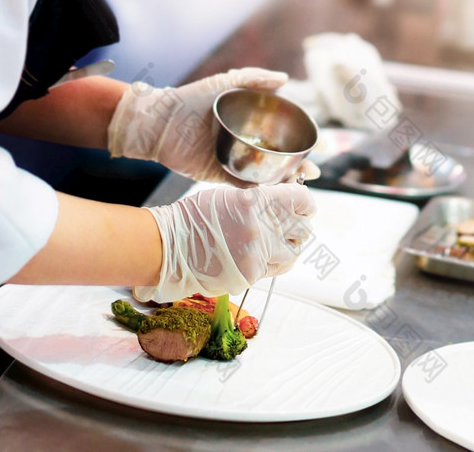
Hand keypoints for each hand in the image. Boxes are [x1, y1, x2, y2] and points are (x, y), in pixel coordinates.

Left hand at [108, 68, 318, 184]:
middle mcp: (245, 143)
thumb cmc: (189, 98)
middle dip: (299, 166)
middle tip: (311, 172)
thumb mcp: (223, 82)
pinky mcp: (219, 175)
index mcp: (250, 122)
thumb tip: (286, 79)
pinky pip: (243, 185)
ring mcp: (234, 160)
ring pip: (265, 174)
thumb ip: (253, 78)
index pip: (283, 133)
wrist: (159, 121)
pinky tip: (272, 192)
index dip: (303, 140)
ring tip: (297, 184)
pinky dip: (258, 191)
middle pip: (279, 157)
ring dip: (283, 181)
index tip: (320, 145)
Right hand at [134, 183, 315, 301]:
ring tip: (276, 245)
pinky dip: (271, 264)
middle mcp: (261, 229)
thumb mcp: (227, 197)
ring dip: (288, 248)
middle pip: (303, 229)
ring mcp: (257, 255)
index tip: (304, 206)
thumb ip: (258, 200)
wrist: (168, 248)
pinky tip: (258, 257)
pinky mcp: (251, 276)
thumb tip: (281, 202)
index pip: (301, 200)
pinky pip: (274, 270)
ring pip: (293, 254)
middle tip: (291, 226)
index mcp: (255, 202)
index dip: (305, 203)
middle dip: (299, 227)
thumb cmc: (192, 218)